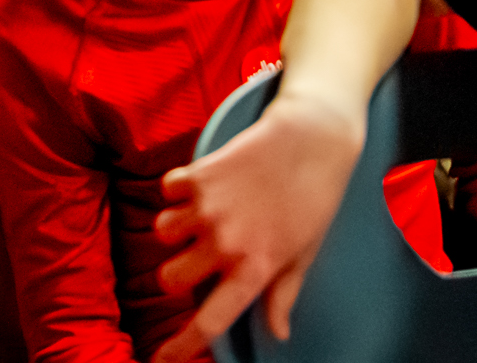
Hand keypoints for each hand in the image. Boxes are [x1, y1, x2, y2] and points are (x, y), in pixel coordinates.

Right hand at [144, 88, 365, 362]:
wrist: (313, 136)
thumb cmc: (315, 197)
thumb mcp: (305, 253)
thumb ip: (283, 294)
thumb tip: (278, 333)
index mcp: (255, 269)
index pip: (210, 320)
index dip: (181, 346)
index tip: (161, 361)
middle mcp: (225, 243)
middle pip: (170, 278)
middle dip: (177, 272)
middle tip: (198, 256)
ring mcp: (208, 208)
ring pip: (162, 232)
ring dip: (176, 228)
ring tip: (204, 214)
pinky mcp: (199, 174)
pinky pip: (167, 190)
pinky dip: (177, 189)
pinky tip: (203, 184)